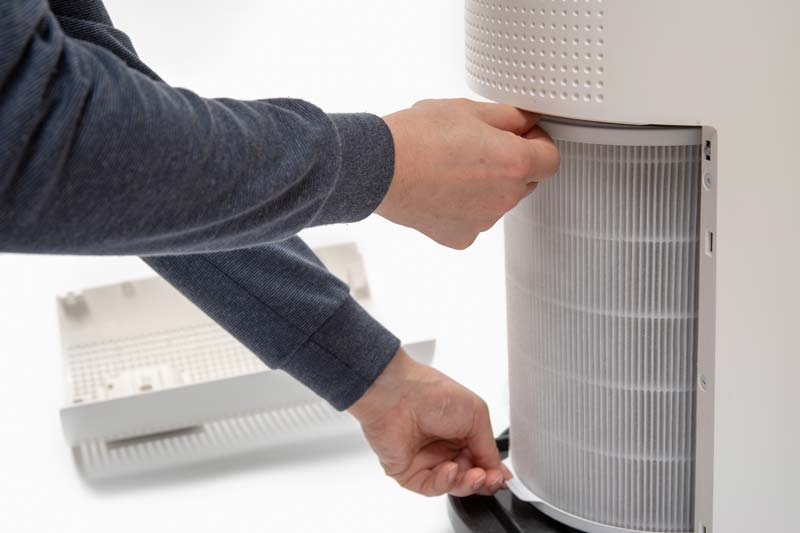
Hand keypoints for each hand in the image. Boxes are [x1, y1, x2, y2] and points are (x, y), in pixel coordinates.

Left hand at [349, 348, 509, 496]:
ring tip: (475, 475)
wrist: (397, 394)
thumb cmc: (432, 393)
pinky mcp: (408, 472)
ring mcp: (426, 461)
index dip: (492, 472)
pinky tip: (449, 469)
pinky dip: (443, 483)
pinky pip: (430, 487)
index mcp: (460, 433)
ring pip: (452, 486)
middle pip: (469, 477)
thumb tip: (497, 470)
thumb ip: (488, 446)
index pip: (480, 461)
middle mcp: (443, 448)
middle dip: (482, 481)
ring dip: (466, 483)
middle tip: (490, 479)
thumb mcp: (476, 415)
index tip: (502, 478)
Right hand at [378, 98, 559, 248]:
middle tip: (479, 145)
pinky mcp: (460, 236)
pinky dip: (464, 206)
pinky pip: (474, 219)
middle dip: (512, 163)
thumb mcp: (468, 110)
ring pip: (498, 200)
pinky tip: (442, 188)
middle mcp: (504, 198)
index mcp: (514, 163)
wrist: (378, 168)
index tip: (523, 135)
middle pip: (525, 181)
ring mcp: (483, 221)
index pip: (551, 158)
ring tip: (452, 166)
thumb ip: (508, 116)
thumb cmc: (417, 137)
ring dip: (487, 186)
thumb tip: (526, 120)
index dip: (539, 142)